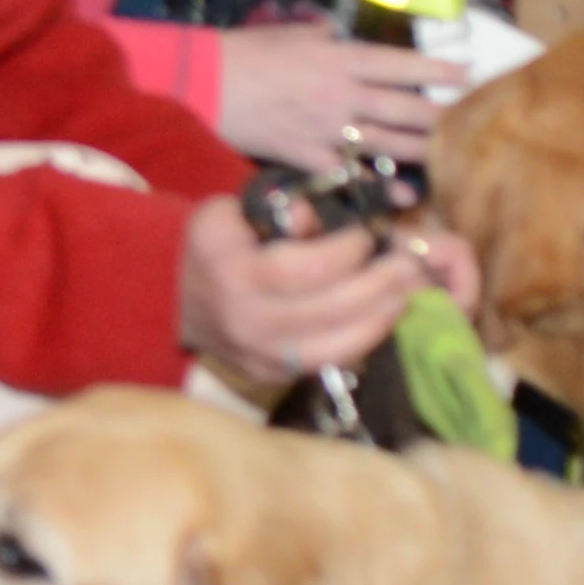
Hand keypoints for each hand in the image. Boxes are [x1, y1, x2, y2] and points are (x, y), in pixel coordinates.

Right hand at [179, 188, 471, 385]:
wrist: (176, 304)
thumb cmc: (213, 248)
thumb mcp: (229, 212)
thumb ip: (276, 208)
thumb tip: (316, 218)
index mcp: (232, 273)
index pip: (303, 269)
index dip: (346, 252)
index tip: (367, 235)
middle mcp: (247, 321)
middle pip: (329, 310)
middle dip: (379, 285)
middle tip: (408, 265)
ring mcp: (262, 356)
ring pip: (336, 347)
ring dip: (380, 319)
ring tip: (406, 294)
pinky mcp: (275, 376)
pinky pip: (330, 363)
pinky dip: (363, 342)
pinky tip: (381, 319)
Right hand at [205, 20, 461, 177]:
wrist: (205, 83)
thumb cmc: (245, 52)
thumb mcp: (290, 33)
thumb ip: (321, 35)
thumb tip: (337, 33)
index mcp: (339, 57)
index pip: (399, 64)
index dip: (436, 70)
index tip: (467, 75)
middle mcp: (342, 94)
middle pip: (403, 107)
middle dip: (441, 115)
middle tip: (472, 121)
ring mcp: (327, 128)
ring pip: (387, 142)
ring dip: (422, 149)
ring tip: (451, 154)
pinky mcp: (309, 156)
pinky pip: (352, 174)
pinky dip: (381, 185)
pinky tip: (406, 195)